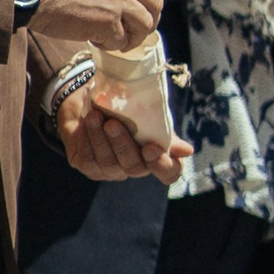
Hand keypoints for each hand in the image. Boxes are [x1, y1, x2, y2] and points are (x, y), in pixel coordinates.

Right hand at [32, 0, 162, 49]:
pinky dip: (110, 44)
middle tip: (135, 31)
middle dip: (148, 21)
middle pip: (155, 3)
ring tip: (114, 40)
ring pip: (145, 25)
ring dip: (132, 37)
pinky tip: (93, 39)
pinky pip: (122, 40)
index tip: (123, 10)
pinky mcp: (110, 21)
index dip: (136, 1)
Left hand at [57, 85, 187, 182]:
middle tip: (112, 123)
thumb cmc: (126, 107)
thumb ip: (163, 130)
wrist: (94, 100)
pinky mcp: (88, 166)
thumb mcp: (148, 113)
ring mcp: (111, 170)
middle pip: (134, 167)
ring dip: (100, 137)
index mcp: (157, 157)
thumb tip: (187, 151)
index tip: (151, 147)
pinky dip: (87, 137)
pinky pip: (88, 157)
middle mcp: (136, 167)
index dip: (162, 166)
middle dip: (122, 144)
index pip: (169, 173)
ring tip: (94, 115)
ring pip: (108, 162)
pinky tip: (87, 121)